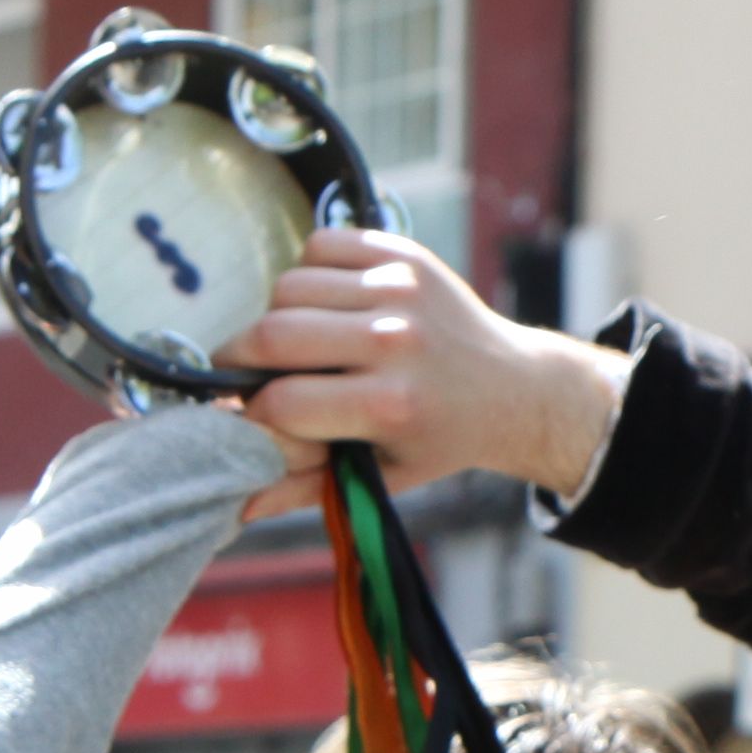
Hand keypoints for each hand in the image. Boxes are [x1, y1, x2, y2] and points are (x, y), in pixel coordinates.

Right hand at [227, 230, 630, 522]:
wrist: (512, 388)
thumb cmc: (435, 439)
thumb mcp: (377, 475)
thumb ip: (305, 488)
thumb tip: (239, 506)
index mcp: (389, 406)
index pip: (281, 401)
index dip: (248, 411)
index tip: (246, 414)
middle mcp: (394, 342)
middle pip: (274, 334)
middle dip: (240, 357)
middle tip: (241, 372)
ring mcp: (399, 290)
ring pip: (289, 287)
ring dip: (274, 314)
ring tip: (292, 341)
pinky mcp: (403, 255)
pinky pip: (320, 245)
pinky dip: (307, 271)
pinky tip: (322, 302)